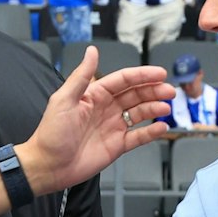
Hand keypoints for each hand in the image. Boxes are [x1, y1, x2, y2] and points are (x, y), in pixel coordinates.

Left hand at [16, 47, 173, 193]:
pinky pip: (139, 136)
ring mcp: (113, 127)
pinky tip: (161, 127)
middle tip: (169, 90)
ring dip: (154, 108)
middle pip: (135, 95)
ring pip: (140, 113)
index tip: (159, 73)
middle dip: (153, 90)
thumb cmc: (50, 134)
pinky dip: (151, 132)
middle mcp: (105, 108)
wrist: (48, 166)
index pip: (123, 80)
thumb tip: (92, 51)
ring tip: (165, 107)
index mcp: (94, 94)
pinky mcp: (117, 145)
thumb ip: (81, 75)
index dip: (142, 75)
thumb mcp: (64, 99)